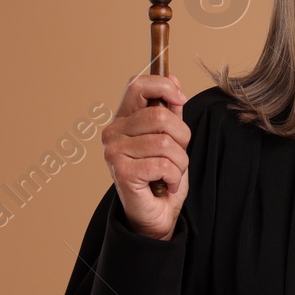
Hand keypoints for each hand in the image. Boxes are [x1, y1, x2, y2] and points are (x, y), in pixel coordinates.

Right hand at [101, 72, 189, 240]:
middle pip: (160, 116)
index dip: (164, 87)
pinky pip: (164, 164)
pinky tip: (165, 185)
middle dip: (182, 136)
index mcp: (123, 119)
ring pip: (166, 143)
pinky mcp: (123, 172)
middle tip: (178, 154)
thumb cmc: (161, 177)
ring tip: (171, 173)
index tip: (181, 100)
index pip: (137, 85)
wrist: (156, 215)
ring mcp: (114, 152)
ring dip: (180, 162)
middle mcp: (112, 133)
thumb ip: (170, 111)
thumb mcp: (171, 139)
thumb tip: (174, 78)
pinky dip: (174, 177)